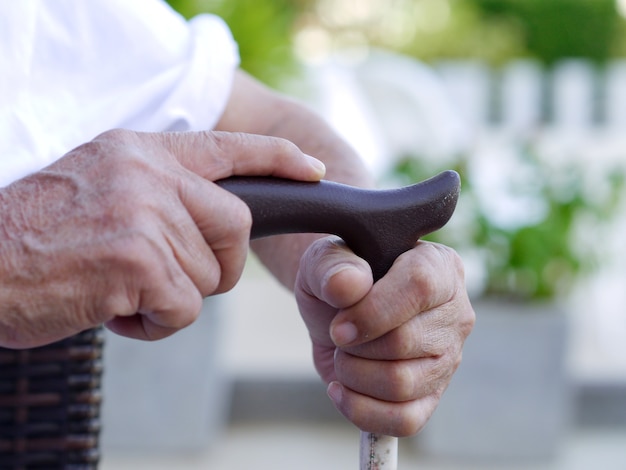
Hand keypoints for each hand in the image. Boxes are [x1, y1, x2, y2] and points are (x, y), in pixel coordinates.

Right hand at [0, 129, 324, 347]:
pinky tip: (112, 311)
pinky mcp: (137, 262)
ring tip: (119, 291)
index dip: (275, 159)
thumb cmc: (32, 236)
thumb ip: (157, 193)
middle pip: (234, 227)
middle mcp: (146, 176)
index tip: (309, 170)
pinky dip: (155, 323)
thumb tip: (208, 226)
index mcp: (139, 152)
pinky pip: (183, 308)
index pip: (227, 146)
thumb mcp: (99, 187)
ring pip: (206, 276)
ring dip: (172, 297)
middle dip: (217, 264)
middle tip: (175, 278)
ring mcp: (143, 216)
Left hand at [295, 238, 474, 436]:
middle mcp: (454, 313)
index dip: (372, 311)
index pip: (418, 287)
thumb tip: (349, 286)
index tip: (338, 324)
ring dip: (353, 375)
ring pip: (402, 385)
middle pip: (404, 342)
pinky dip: (361, 411)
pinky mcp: (432, 395)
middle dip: (354, 345)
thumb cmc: (339, 277)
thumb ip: (333, 265)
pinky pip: (405, 421)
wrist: (335, 308)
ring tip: (343, 355)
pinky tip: (340, 389)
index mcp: (438, 267)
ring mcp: (448, 358)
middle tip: (338, 334)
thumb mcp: (325, 258)